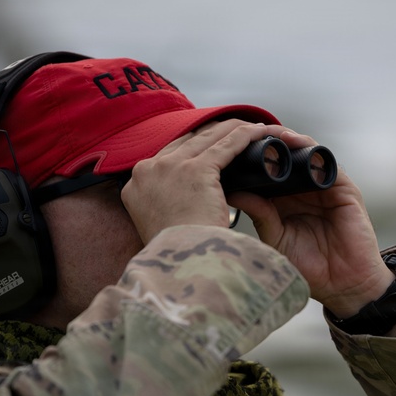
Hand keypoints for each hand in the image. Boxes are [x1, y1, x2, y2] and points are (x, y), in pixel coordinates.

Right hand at [121, 120, 276, 241]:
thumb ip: (166, 209)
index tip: (213, 145)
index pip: (169, 154)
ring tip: (254, 129)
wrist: (181, 266)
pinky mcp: (196, 170)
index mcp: (136, 183)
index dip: (194, 147)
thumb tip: (180, 205)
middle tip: (238, 132)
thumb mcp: (161, 230)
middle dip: (215, 133)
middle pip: (188, 140)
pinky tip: (260, 133)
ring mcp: (169, 167)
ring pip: (208, 137)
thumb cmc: (178, 256)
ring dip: (233, 130)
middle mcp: (147, 170)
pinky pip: (226, 145)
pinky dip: (245, 136)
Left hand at [226, 130, 394, 317]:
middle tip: (239, 131)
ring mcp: (323, 186)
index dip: (247, 159)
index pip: (263, 172)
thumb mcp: (276, 237)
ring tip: (264, 132)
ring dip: (283, 139)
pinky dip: (308, 147)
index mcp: (283, 202)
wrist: (344, 285)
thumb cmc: (310, 268)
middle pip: (281, 156)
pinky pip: (324, 159)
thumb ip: (259, 213)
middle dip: (262, 142)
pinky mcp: (343, 187)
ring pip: (302, 151)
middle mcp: (302, 190)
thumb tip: (230, 190)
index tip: (224, 147)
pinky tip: (291, 142)